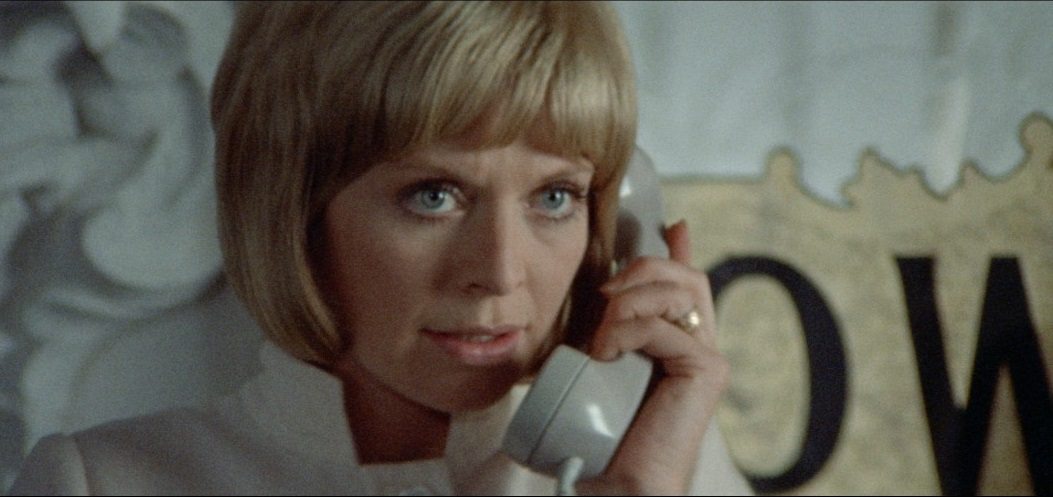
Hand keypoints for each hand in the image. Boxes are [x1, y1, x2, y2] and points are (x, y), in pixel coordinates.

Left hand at [581, 220, 729, 494]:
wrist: (618, 482)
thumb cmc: (602, 434)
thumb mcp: (596, 367)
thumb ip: (601, 335)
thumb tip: (590, 305)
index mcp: (676, 344)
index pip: (686, 286)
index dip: (681, 251)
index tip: (674, 225)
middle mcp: (699, 346)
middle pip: (685, 277)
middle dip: (642, 268)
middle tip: (605, 292)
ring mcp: (707, 356)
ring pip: (679, 290)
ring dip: (630, 301)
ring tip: (600, 336)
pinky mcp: (707, 369)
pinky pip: (665, 325)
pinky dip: (627, 330)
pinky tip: (605, 353)